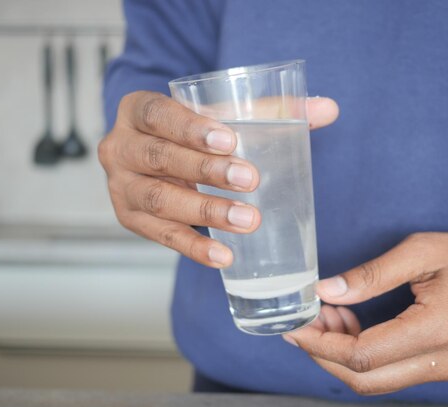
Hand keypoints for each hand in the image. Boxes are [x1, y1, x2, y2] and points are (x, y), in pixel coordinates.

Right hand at [99, 92, 337, 266]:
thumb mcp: (221, 116)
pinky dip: (194, 246)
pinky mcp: (132, 220)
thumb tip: (327, 109)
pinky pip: (162, 237)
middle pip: (157, 157)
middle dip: (205, 170)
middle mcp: (120, 147)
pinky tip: (225, 255)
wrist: (158, 158)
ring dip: (205, 210)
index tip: (228, 139)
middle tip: (249, 179)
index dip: (189, 126)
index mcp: (137, 110)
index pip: (157, 113)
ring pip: (159, 199)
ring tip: (248, 219)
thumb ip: (270, 111)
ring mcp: (121, 187)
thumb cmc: (192, 134)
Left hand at [284, 215, 447, 394]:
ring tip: (329, 317)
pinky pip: (391, 374)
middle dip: (324, 356)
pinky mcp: (442, 368)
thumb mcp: (422, 251)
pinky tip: (352, 326)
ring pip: (376, 382)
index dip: (321, 344)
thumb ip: (372, 274)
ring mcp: (444, 370)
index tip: (294, 326)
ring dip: (342, 357)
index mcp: (437, 330)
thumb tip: (326, 290)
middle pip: (364, 380)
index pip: (363, 355)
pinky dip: (363, 357)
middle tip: (305, 323)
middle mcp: (441, 362)